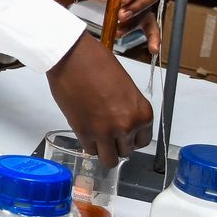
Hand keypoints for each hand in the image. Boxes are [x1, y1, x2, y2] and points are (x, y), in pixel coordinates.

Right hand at [45, 33, 153, 165]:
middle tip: (106, 131)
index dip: (130, 138)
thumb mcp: (126, 88)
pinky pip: (89, 150)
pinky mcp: (84, 132)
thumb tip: (122, 123)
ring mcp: (105, 131)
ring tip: (95, 136)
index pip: (143, 141)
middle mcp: (127, 126)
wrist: (73, 57)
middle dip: (116, 143)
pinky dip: (88, 144)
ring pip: (108, 159)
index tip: (122, 133)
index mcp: (142, 113)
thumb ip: (128, 109)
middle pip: (126, 152)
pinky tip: (85, 130)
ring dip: (103, 149)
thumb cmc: (98, 64)